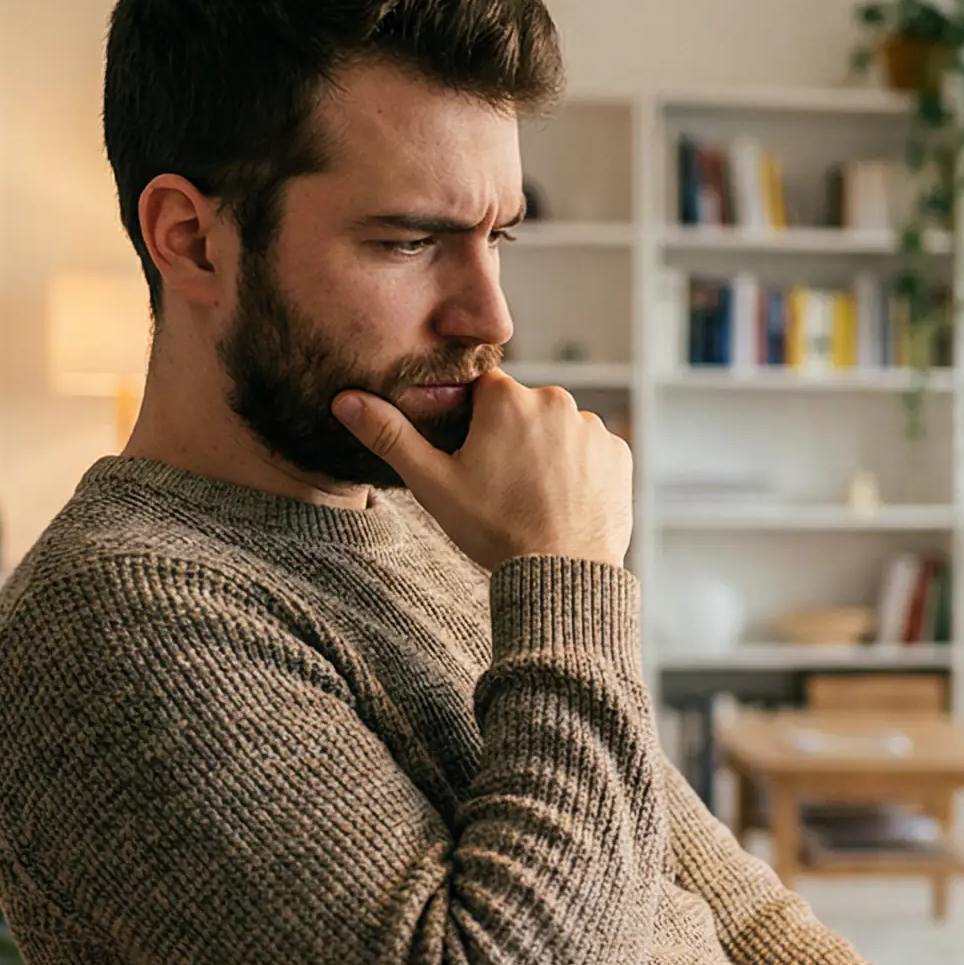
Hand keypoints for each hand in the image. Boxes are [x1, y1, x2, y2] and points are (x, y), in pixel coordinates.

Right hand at [332, 373, 632, 570]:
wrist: (559, 574)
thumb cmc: (493, 529)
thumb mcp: (433, 483)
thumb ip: (390, 435)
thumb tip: (344, 399)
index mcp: (507, 397)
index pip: (482, 390)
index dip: (472, 422)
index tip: (472, 457)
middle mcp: (557, 400)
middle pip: (522, 409)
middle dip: (511, 437)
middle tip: (500, 485)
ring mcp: (592, 428)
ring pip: (557, 430)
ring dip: (546, 453)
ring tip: (532, 498)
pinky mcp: (619, 454)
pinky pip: (591, 452)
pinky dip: (578, 471)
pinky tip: (562, 502)